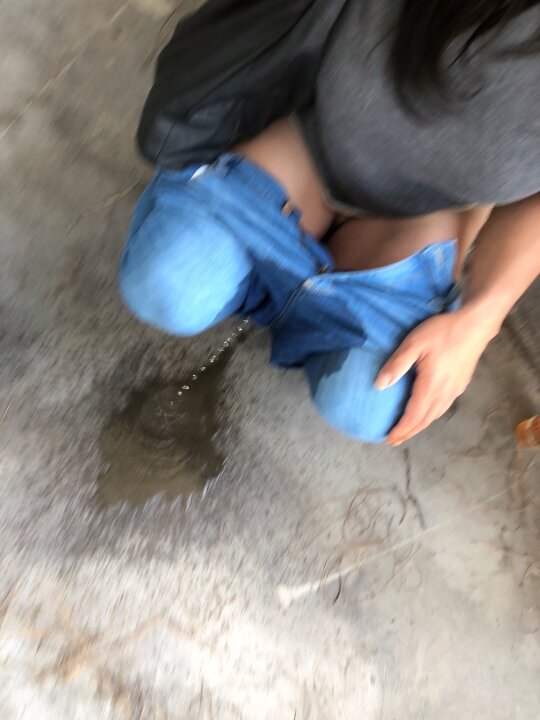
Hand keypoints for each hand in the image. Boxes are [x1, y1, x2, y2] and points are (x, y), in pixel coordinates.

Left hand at [375, 308, 498, 445]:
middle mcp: (445, 393)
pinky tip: (425, 412)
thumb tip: (379, 386)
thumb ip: (397, 364)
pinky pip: (442, 407)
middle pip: (425, 420)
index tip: (388, 438)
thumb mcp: (414, 343)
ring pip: (435, 415)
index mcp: (431, 386)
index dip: (401, 430)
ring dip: (419, 425)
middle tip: (393, 440)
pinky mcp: (460, 384)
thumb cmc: (443, 332)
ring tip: (406, 430)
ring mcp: (455, 390)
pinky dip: (430, 416)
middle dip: (408, 432)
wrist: (475, 325)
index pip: (414, 416)